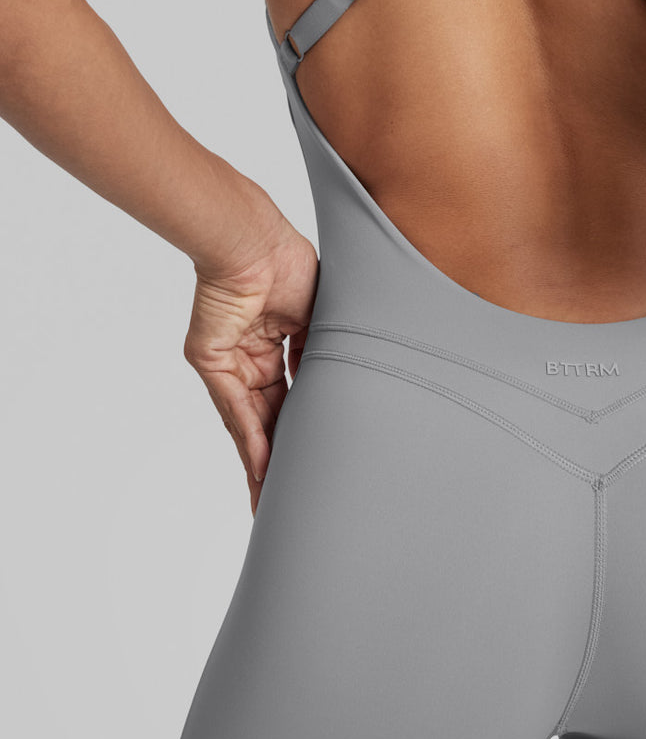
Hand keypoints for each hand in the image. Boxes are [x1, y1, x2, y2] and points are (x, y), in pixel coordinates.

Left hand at [184, 211, 318, 513]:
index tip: (316, 458)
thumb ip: (323, 354)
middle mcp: (252, 355)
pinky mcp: (211, 360)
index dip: (303, 428)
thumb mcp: (322, 315)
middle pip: (270, 417)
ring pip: (250, 421)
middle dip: (282, 456)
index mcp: (279, 341)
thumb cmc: (290, 262)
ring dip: (264, 460)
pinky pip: (234, 409)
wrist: (254, 240)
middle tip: (292, 495)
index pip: (292, 396)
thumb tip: (339, 391)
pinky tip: (263, 469)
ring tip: (274, 498)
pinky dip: (250, 439)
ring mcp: (230, 360)